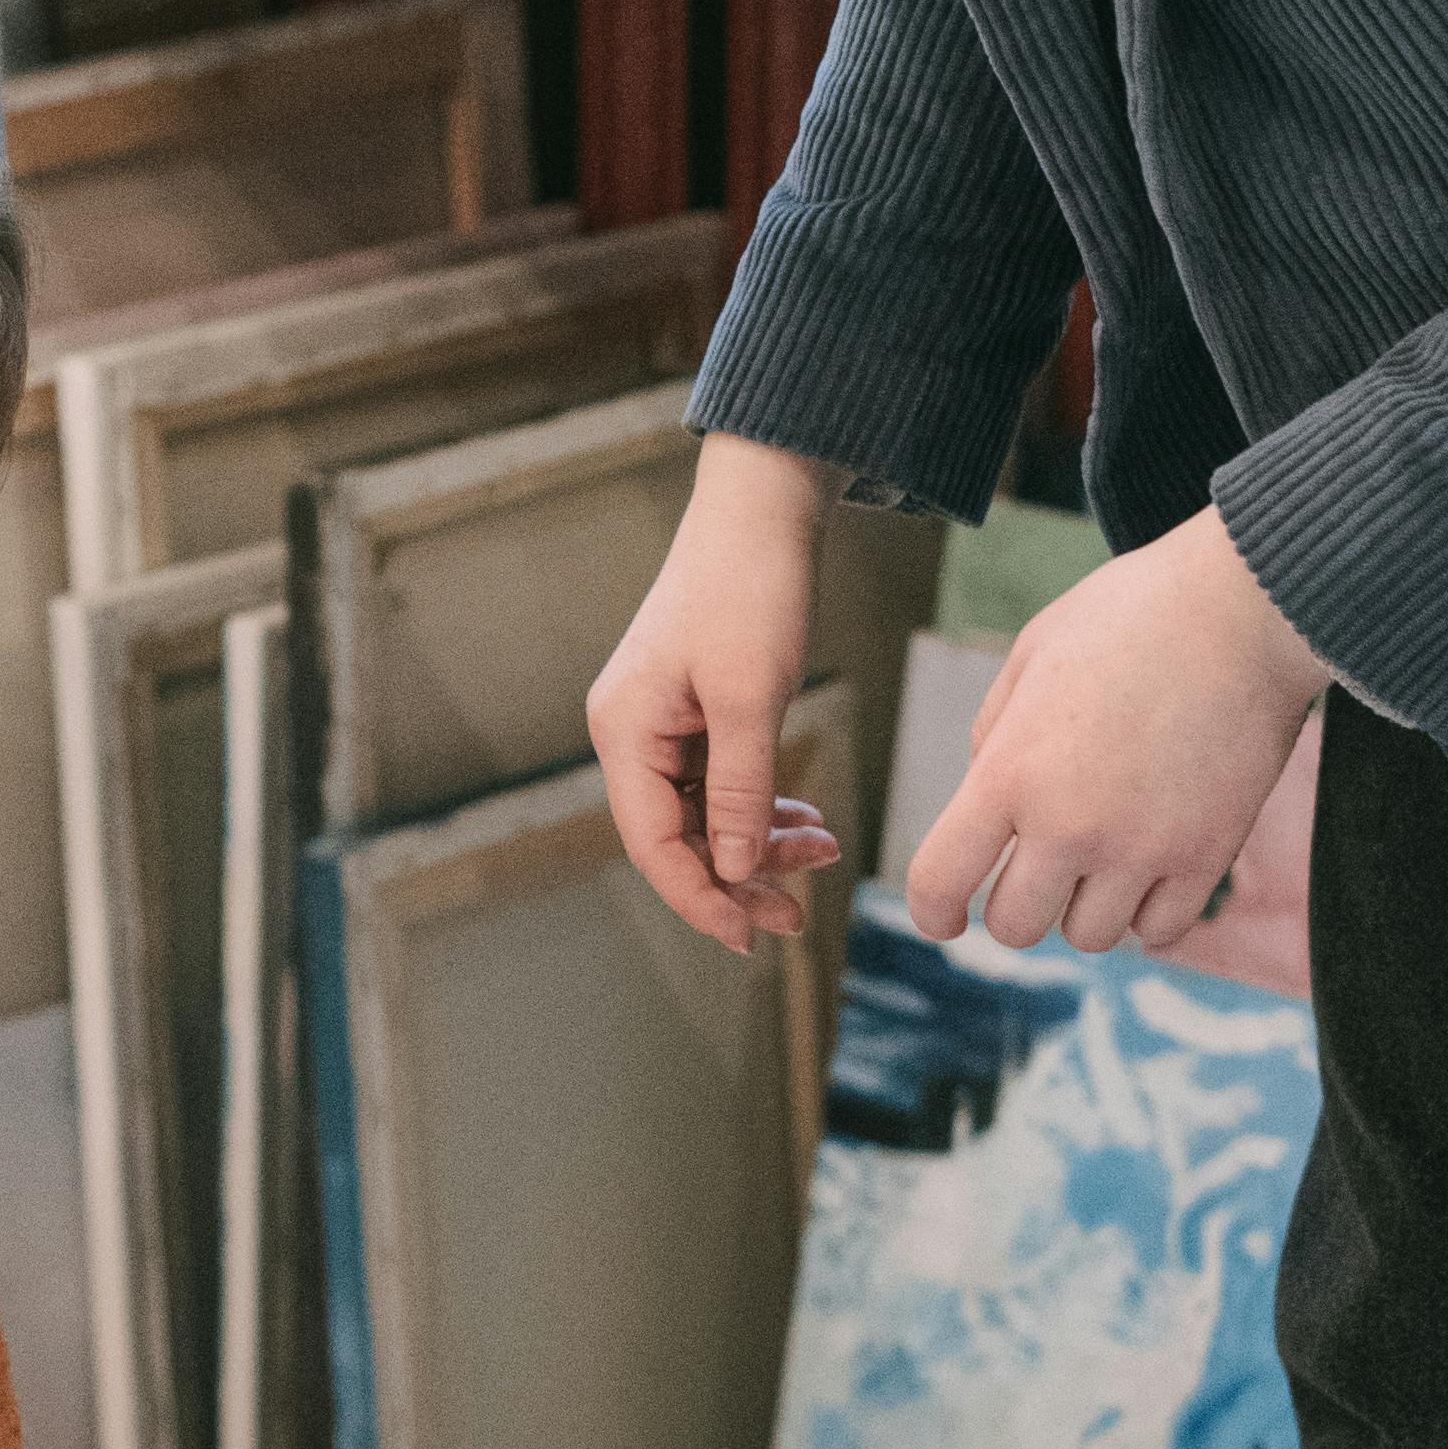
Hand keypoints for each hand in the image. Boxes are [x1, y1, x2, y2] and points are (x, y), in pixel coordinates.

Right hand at [586, 437, 855, 947]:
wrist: (761, 512)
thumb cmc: (750, 590)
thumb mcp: (751, 698)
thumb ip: (742, 791)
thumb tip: (736, 873)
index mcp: (624, 732)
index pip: (654, 845)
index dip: (701, 898)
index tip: (752, 936)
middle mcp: (630, 733)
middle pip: (676, 838)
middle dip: (738, 879)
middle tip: (797, 916)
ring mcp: (659, 723)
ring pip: (704, 815)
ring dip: (759, 844)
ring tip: (823, 852)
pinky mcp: (691, 712)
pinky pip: (720, 784)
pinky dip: (763, 807)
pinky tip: (807, 821)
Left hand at [902, 509, 1329, 954]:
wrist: (1244, 606)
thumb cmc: (1129, 616)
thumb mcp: (1030, 657)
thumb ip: (996, 737)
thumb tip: (990, 811)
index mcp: (1010, 772)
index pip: (939, 881)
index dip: (931, 911)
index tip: (943, 917)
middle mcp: (1070, 825)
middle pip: (1016, 926)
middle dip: (1016, 903)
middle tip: (1036, 867)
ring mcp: (1143, 848)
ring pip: (1089, 937)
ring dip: (1084, 906)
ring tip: (1101, 856)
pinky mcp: (1209, 855)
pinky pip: (1160, 931)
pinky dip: (1147, 911)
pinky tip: (1149, 866)